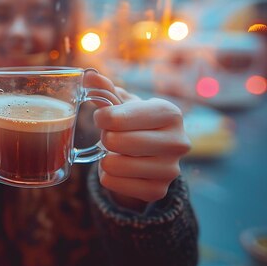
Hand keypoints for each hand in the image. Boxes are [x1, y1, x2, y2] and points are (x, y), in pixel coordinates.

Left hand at [84, 71, 190, 206]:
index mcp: (170, 113)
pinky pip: (113, 184)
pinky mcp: (159, 191)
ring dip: (105, 159)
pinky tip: (120, 170)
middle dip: (105, 138)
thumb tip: (88, 74)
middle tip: (111, 137)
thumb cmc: (136, 123)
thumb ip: (105, 89)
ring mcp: (171, 169)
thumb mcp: (124, 104)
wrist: (153, 157)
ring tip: (116, 153)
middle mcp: (178, 141)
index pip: (116, 117)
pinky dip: (108, 177)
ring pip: (113, 165)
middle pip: (115, 141)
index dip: (101, 118)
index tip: (103, 118)